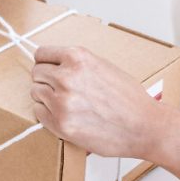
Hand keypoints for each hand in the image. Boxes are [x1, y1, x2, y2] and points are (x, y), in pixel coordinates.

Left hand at [31, 46, 168, 159]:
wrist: (144, 126)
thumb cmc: (129, 99)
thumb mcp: (103, 66)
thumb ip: (77, 64)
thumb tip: (55, 65)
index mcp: (78, 58)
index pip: (41, 54)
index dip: (45, 63)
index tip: (48, 69)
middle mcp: (66, 77)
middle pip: (36, 74)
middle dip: (45, 81)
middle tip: (60, 90)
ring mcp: (61, 101)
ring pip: (36, 93)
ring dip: (46, 98)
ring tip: (66, 104)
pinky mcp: (61, 124)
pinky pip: (39, 113)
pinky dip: (48, 115)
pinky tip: (66, 115)